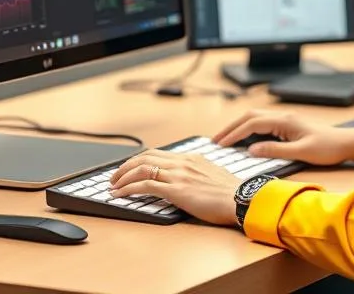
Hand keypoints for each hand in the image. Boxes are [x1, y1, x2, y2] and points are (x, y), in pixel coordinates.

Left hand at [108, 150, 241, 226]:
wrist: (241, 199)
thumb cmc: (231, 193)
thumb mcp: (213, 175)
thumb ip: (198, 173)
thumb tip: (190, 181)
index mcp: (191, 158)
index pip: (158, 154)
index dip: (140, 160)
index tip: (131, 168)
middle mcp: (182, 162)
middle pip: (145, 158)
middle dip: (125, 166)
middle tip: (115, 177)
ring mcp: (178, 174)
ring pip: (141, 169)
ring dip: (122, 177)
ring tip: (113, 186)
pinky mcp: (175, 189)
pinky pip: (144, 185)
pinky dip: (128, 188)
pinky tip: (120, 195)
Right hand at [213, 109, 353, 165]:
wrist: (344, 143)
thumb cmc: (327, 148)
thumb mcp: (301, 152)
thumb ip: (275, 150)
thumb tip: (251, 150)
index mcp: (284, 121)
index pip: (251, 124)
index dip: (234, 134)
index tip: (220, 145)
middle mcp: (282, 117)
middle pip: (249, 117)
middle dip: (230, 127)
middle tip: (215, 141)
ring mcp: (284, 119)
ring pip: (254, 118)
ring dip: (238, 126)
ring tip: (225, 139)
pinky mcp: (287, 125)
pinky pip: (262, 123)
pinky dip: (248, 129)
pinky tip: (244, 139)